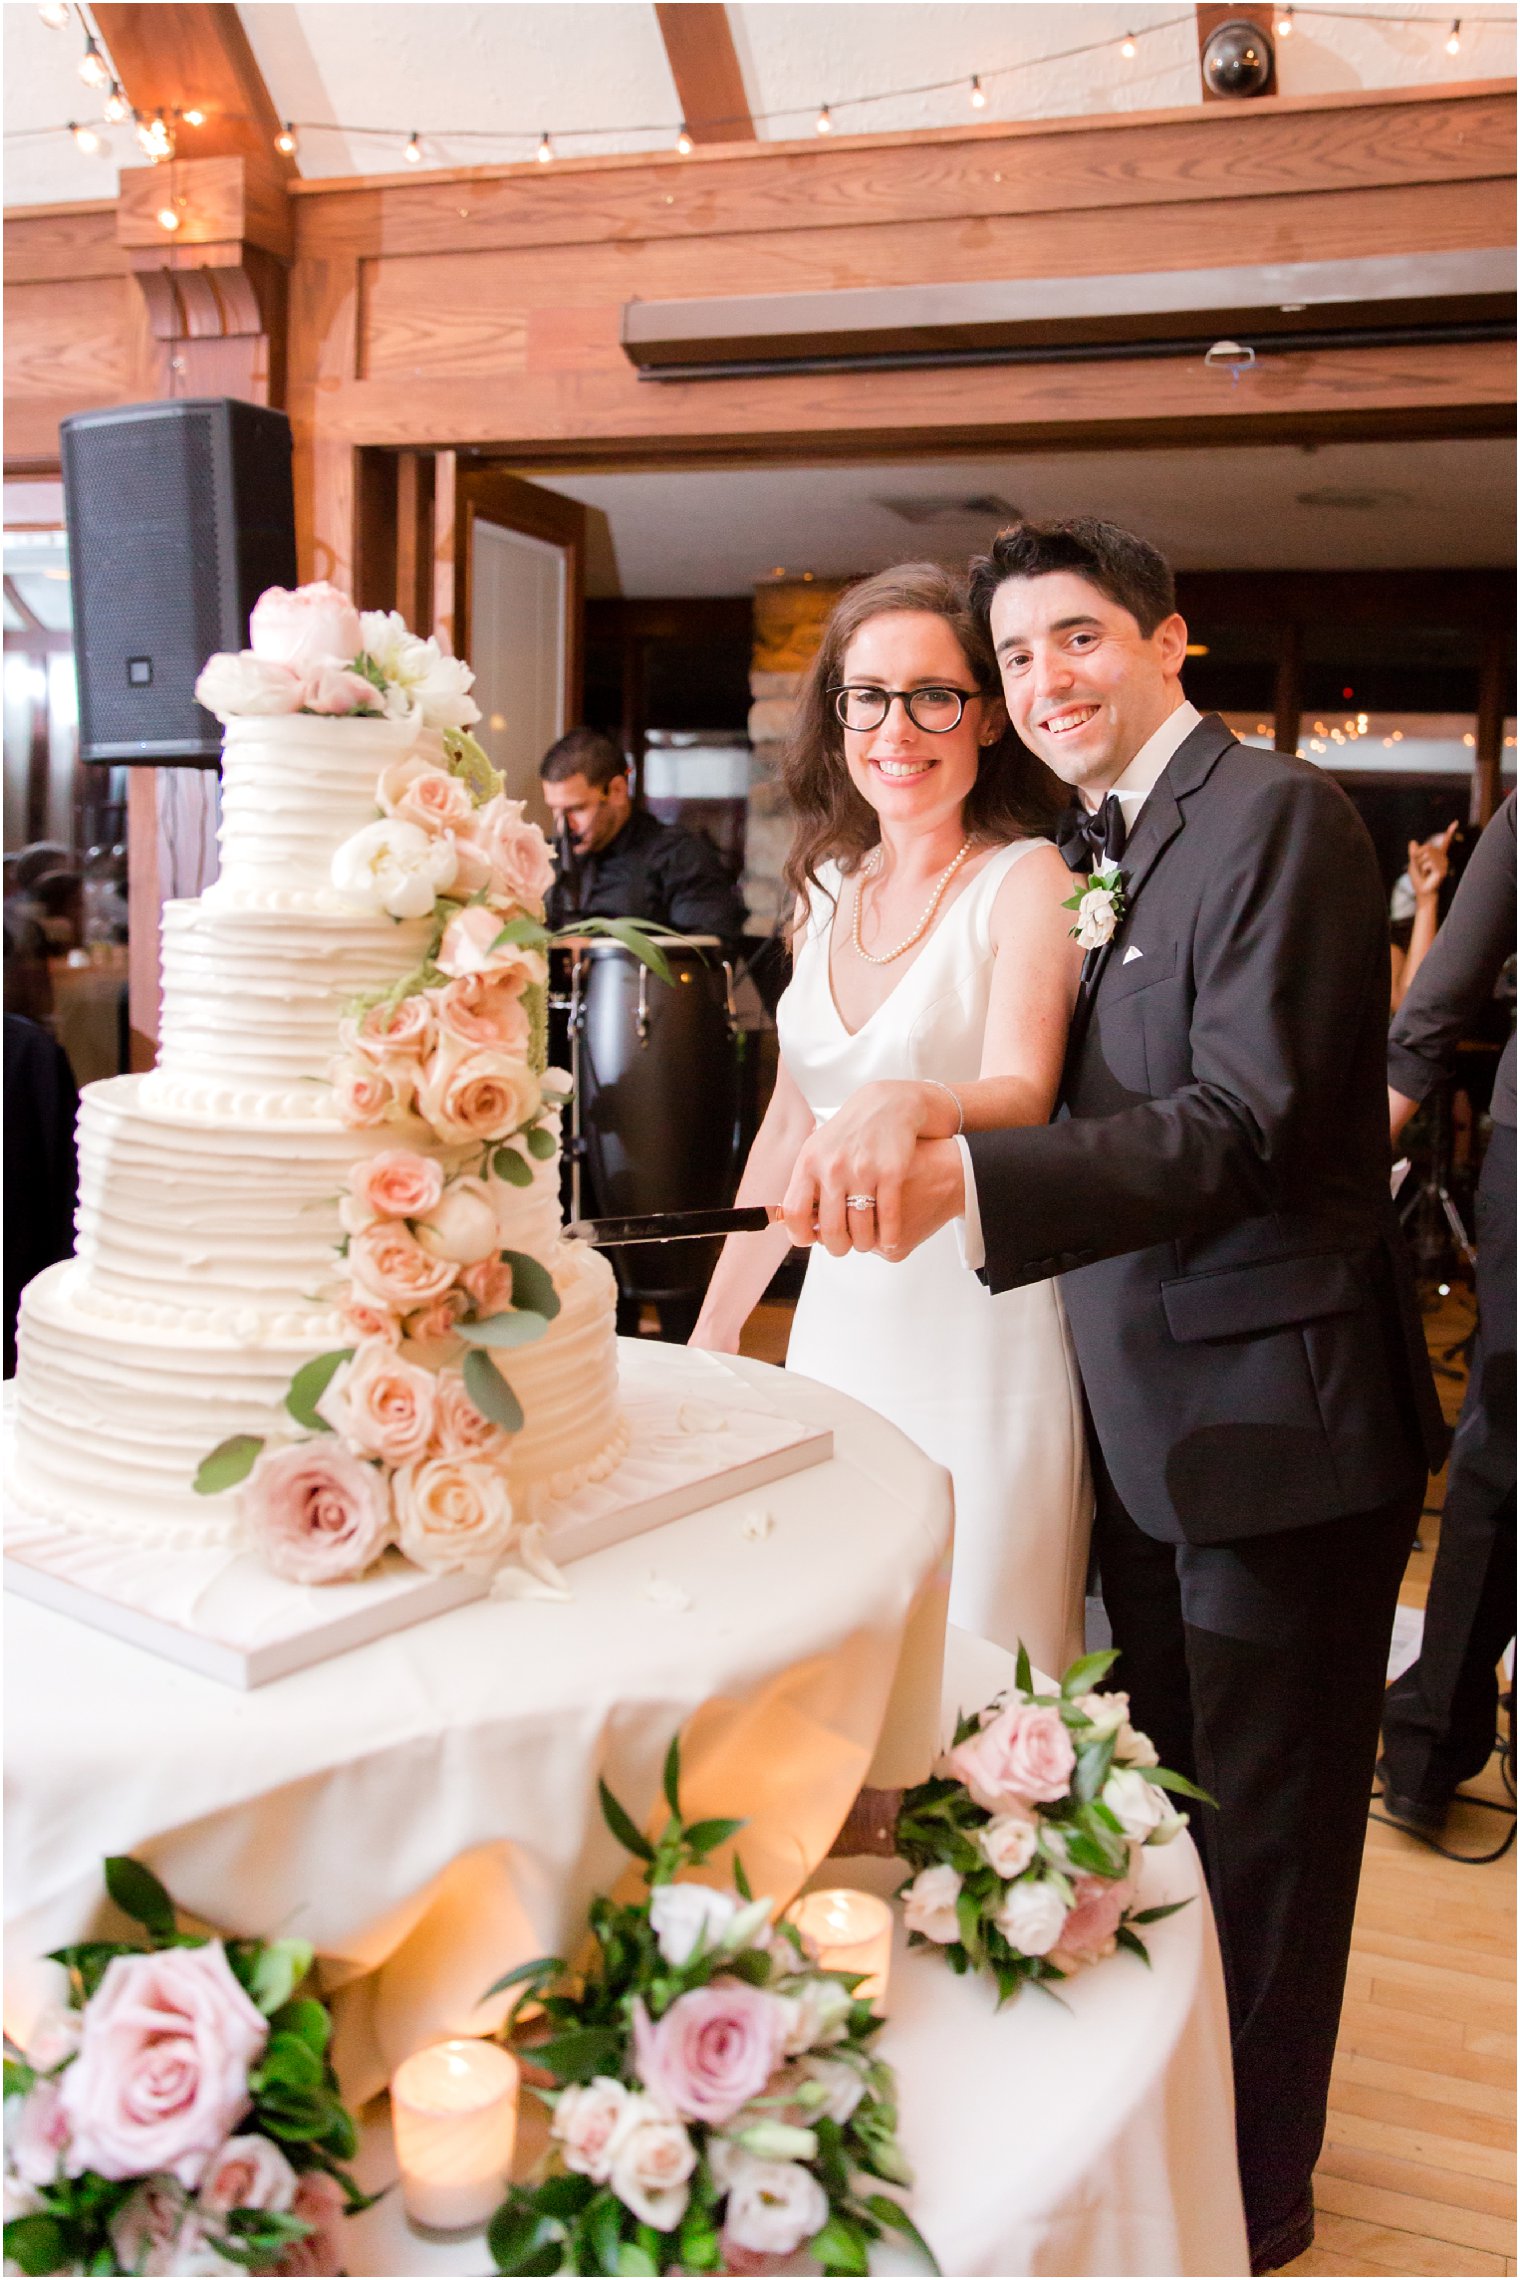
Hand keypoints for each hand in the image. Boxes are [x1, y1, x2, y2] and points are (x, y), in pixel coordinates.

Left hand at [781, 1080, 937, 1254]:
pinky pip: (888, 1217)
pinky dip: (889, 1236)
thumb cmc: (847, 1134)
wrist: (887, 1105)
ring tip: (867, 1242)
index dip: (801, 1235)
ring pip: (861, 1228)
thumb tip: (792, 1222)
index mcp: (808, 1164)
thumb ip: (805, 1184)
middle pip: (830, 1228)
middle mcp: (832, 1168)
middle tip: (845, 1247)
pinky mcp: (891, 1171)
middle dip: (838, 1247)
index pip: (794, 1213)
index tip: (811, 1241)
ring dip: (865, 1243)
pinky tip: (890, 1240)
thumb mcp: (817, 1150)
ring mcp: (862, 1170)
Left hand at [1407, 821, 1455, 902]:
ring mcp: (1444, 864)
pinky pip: (1428, 863)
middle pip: (1426, 847)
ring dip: (1420, 864)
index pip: (1445, 842)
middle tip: (1421, 868)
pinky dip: (1423, 869)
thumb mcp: (1413, 863)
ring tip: (1424, 872)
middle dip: (1418, 857)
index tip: (1456, 822)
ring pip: (1426, 854)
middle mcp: (1442, 858)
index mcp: (1437, 855)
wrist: (1422, 892)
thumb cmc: (1418, 879)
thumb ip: (1414, 853)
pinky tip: (1428, 875)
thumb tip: (1413, 841)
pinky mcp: (1442, 870)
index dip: (1450, 832)